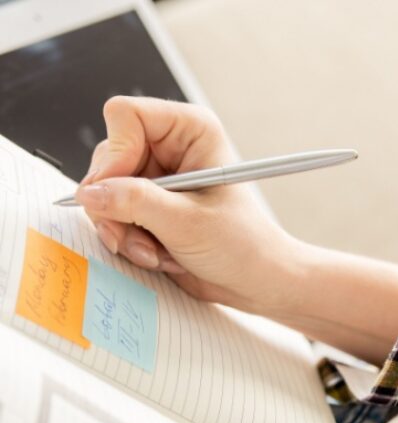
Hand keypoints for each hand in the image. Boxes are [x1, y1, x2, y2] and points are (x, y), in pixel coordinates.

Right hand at [77, 96, 306, 315]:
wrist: (255, 280)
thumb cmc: (242, 245)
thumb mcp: (187, 223)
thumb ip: (135, 203)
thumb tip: (90, 192)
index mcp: (190, 130)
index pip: (125, 116)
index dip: (115, 154)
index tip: (117, 192)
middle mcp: (169, 147)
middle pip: (107, 158)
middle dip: (117, 205)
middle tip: (138, 238)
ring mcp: (156, 177)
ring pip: (103, 191)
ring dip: (123, 229)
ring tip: (156, 252)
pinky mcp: (147, 205)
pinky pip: (111, 215)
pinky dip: (127, 240)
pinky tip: (158, 255)